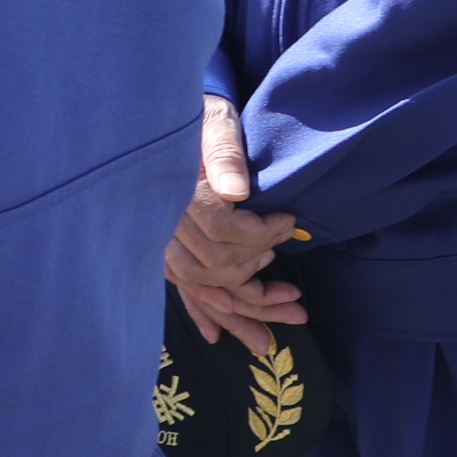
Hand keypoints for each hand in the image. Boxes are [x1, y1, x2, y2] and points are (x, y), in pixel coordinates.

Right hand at [169, 94, 306, 356]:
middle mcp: (165, 220)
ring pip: (198, 287)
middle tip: (295, 297)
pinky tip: (218, 335)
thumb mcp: (215, 121)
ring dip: (237, 314)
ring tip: (271, 341)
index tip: (289, 224)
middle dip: (256, 288)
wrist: (169, 117)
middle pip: (211, 269)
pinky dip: (200, 311)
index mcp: (178, 191)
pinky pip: (180, 285)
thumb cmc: (201, 115)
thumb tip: (237, 191)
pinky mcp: (165, 245)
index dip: (261, 234)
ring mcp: (162, 236)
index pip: (221, 231)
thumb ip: (224, 151)